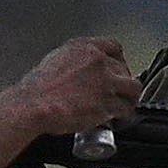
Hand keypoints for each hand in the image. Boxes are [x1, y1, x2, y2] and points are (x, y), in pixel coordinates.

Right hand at [6, 37, 140, 140]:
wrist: (35, 105)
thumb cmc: (38, 88)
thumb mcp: (56, 61)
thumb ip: (75, 62)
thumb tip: (82, 72)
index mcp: (85, 48)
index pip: (114, 47)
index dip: (119, 61)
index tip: (118, 70)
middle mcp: (98, 61)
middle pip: (124, 69)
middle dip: (122, 83)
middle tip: (118, 93)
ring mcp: (105, 82)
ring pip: (132, 90)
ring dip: (129, 99)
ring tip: (123, 107)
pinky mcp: (108, 103)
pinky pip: (125, 109)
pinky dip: (123, 116)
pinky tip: (118, 120)